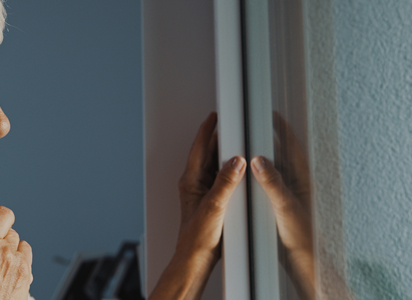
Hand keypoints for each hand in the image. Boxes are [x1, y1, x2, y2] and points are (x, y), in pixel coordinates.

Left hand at [150, 112, 245, 299]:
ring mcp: (203, 192)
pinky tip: (242, 170)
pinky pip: (221, 179)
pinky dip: (230, 170)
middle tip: (233, 123)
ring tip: (240, 140)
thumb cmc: (197, 237)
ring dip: (226, 154)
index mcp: (190, 181)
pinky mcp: (212, 201)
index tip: (215, 116)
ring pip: (215, 165)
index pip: (199, 148)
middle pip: (207, 153)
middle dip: (219, 137)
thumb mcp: (214, 206)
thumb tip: (236, 161)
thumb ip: (225, 182)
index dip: (207, 130)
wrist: (196, 258)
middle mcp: (195, 183)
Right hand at [251, 112, 314, 298]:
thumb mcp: (284, 205)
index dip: (281, 128)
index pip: (292, 146)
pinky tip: (244, 182)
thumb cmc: (302, 236)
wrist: (304, 261)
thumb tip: (260, 160)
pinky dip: (255, 179)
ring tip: (243, 150)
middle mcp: (295, 184)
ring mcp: (287, 195)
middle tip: (250, 129)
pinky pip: (266, 186)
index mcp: (301, 179)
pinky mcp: (279, 207)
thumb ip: (272, 182)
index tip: (270, 115)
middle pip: (280, 155)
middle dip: (266, 141)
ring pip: (272, 171)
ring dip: (259, 161)